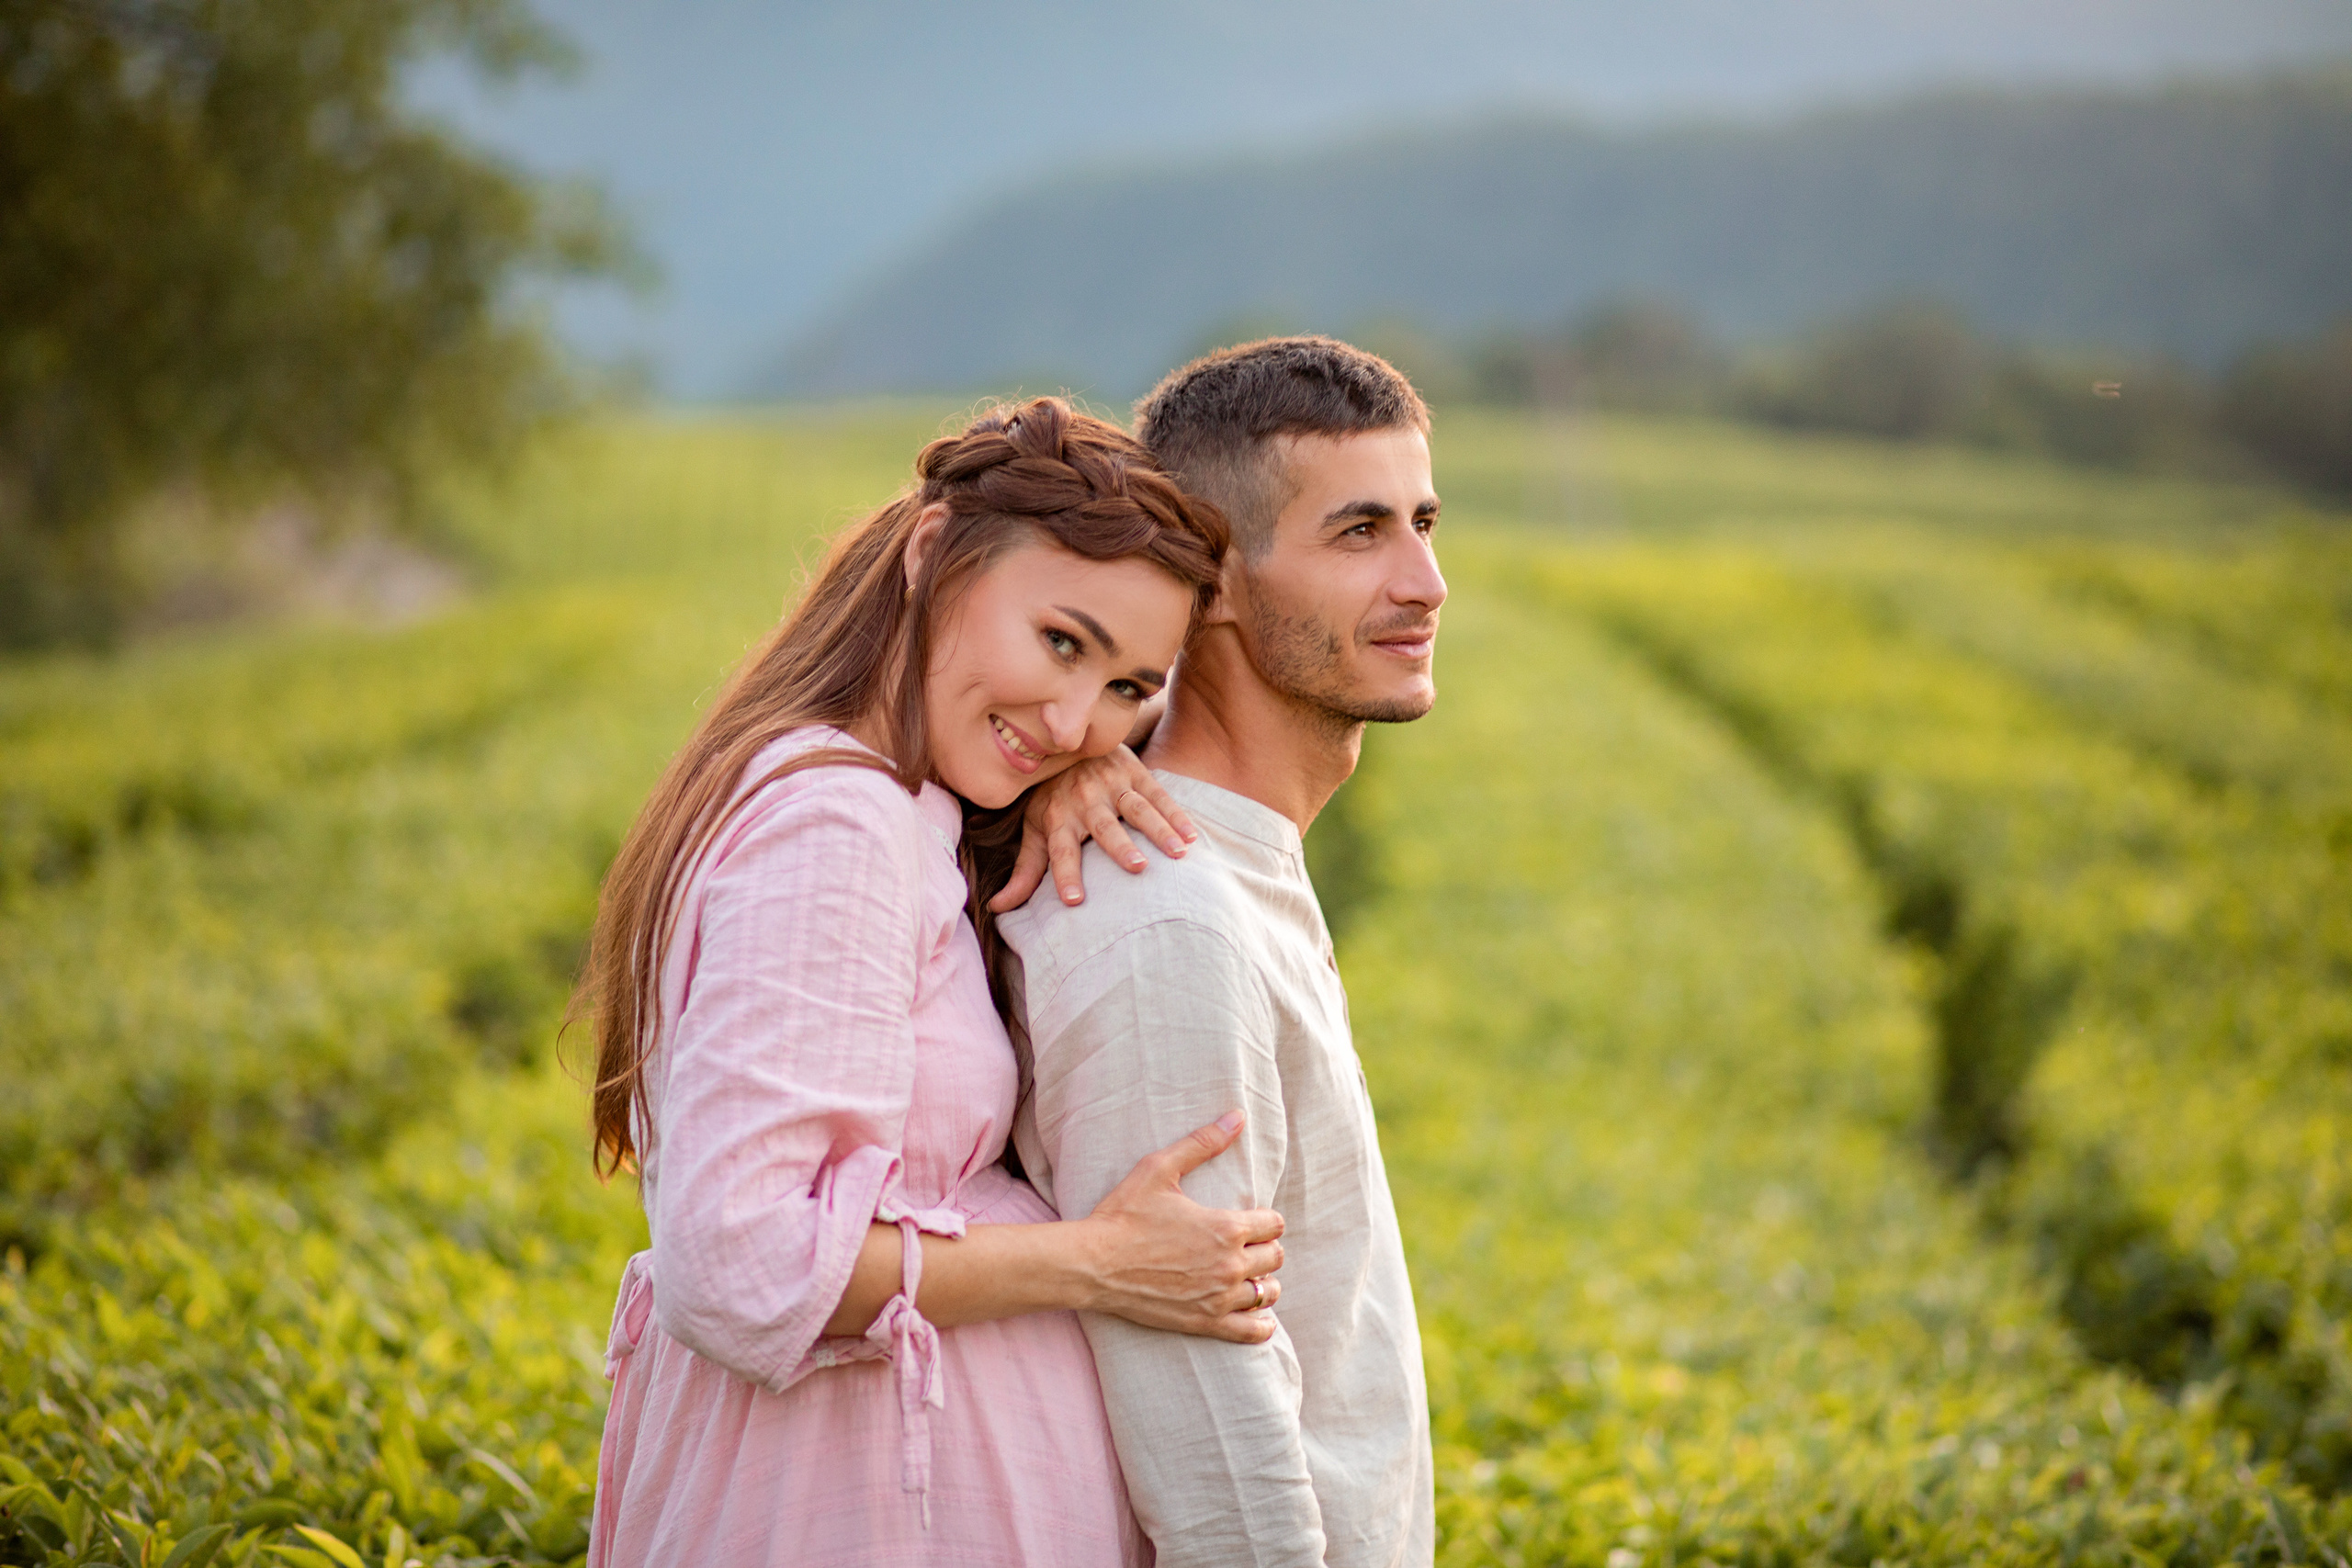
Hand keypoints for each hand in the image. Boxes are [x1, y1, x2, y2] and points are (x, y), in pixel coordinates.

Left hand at [989, 745, 1199, 912]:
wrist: (1067, 741)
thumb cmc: (1051, 796)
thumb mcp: (1034, 829)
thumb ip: (1024, 871)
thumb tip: (997, 907)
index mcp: (1058, 818)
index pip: (1060, 851)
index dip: (1065, 874)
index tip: (1074, 900)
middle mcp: (1084, 800)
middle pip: (1104, 827)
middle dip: (1120, 846)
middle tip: (1137, 868)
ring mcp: (1111, 783)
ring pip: (1138, 808)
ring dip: (1159, 829)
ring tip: (1178, 851)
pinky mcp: (1134, 771)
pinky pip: (1159, 794)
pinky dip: (1176, 814)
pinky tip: (1192, 836)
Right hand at [1076, 1112, 1285, 1343]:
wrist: (1093, 1263)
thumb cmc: (1124, 1214)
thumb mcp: (1159, 1168)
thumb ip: (1202, 1143)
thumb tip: (1237, 1116)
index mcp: (1226, 1227)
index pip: (1274, 1224)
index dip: (1264, 1219)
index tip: (1250, 1220)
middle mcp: (1230, 1264)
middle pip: (1276, 1257)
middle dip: (1265, 1248)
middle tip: (1245, 1245)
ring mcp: (1219, 1297)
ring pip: (1268, 1292)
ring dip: (1263, 1282)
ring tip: (1247, 1276)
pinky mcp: (1205, 1322)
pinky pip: (1251, 1330)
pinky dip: (1259, 1324)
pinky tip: (1254, 1315)